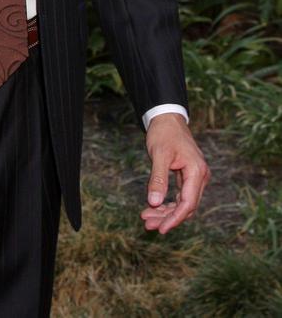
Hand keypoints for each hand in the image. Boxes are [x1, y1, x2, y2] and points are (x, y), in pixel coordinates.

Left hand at [140, 113, 209, 233]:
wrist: (167, 117)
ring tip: (147, 219)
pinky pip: (180, 196)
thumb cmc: (164, 133)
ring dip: (166, 212)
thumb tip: (154, 203)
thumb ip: (158, 179)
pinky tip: (154, 208)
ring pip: (182, 203)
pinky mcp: (188, 177)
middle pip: (186, 206)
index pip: (188, 203)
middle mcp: (200, 177)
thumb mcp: (159, 155)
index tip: (161, 229)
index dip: (175, 218)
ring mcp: (195, 177)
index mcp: (196, 172)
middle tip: (147, 225)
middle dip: (167, 218)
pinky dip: (168, 203)